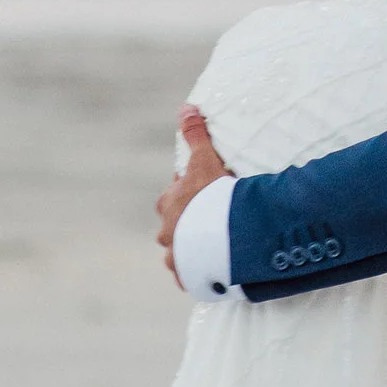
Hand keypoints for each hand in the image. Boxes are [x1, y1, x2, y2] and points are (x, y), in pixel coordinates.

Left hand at [154, 106, 228, 278]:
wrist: (218, 234)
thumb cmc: (211, 196)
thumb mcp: (204, 160)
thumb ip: (196, 134)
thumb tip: (186, 107)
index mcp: (169, 203)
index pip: (173, 196)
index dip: (188, 193)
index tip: (204, 193)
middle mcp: (167, 231)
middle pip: (172, 226)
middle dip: (185, 224)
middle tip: (207, 222)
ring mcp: (177, 255)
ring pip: (178, 254)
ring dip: (189, 252)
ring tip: (207, 252)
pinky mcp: (188, 274)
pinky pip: (190, 277)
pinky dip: (197, 277)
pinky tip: (206, 278)